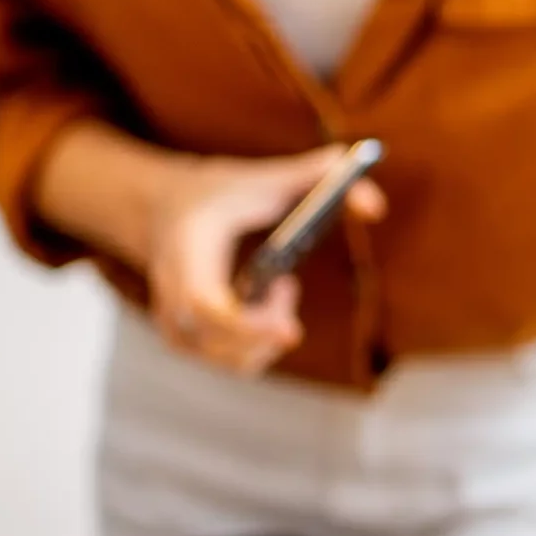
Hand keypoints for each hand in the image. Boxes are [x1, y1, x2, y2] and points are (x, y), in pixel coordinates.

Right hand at [137, 147, 385, 374]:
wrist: (160, 208)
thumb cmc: (220, 192)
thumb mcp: (266, 176)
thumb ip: (322, 180)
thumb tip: (376, 206)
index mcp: (187, 249)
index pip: (206, 306)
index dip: (248, 327)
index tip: (291, 332)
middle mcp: (171, 292)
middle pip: (219, 344)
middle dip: (267, 332)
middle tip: (287, 286)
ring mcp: (173, 320)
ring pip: (230, 359)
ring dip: (268, 334)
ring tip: (278, 285)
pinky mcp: (185, 337)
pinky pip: (229, 360)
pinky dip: (258, 342)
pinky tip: (264, 303)